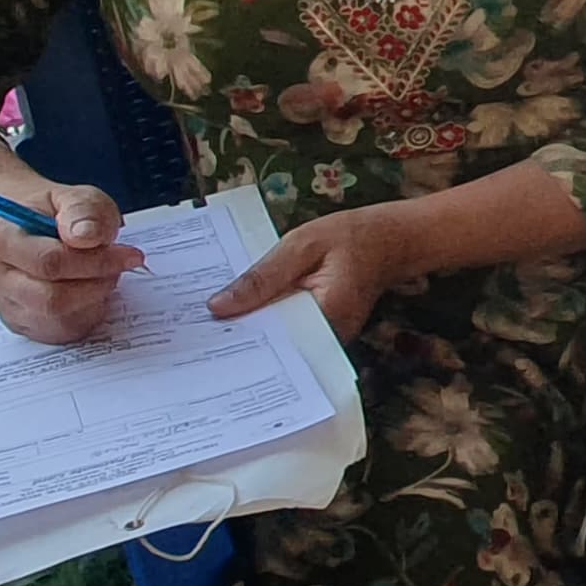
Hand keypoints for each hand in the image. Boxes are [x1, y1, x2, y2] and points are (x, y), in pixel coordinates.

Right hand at [0, 181, 145, 346]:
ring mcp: (10, 305)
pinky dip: (88, 313)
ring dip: (95, 298)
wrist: (36, 230)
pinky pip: (64, 331)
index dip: (96, 261)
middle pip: (52, 298)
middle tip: (121, 266)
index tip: (130, 254)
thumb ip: (83, 211)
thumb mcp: (74, 197)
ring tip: (105, 274)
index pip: (49, 261)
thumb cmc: (57, 216)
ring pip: (60, 318)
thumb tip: (86, 236)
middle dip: (98, 282)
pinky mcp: (26, 325)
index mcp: (3, 240)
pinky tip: (93, 291)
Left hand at [210, 201, 425, 342]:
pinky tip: (242, 315)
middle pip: (273, 348)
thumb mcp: (300, 245)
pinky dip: (266, 325)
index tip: (202, 335)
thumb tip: (217, 307)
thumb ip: (261, 277)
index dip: (237, 338)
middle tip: (195, 333)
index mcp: (326, 315)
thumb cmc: (350, 237)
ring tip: (210, 326)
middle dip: (237, 339)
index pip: (272, 339)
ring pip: (279, 343)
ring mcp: (327, 338)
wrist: (391, 240)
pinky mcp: (322, 332)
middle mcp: (328, 337)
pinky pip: (288, 335)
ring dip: (250, 332)